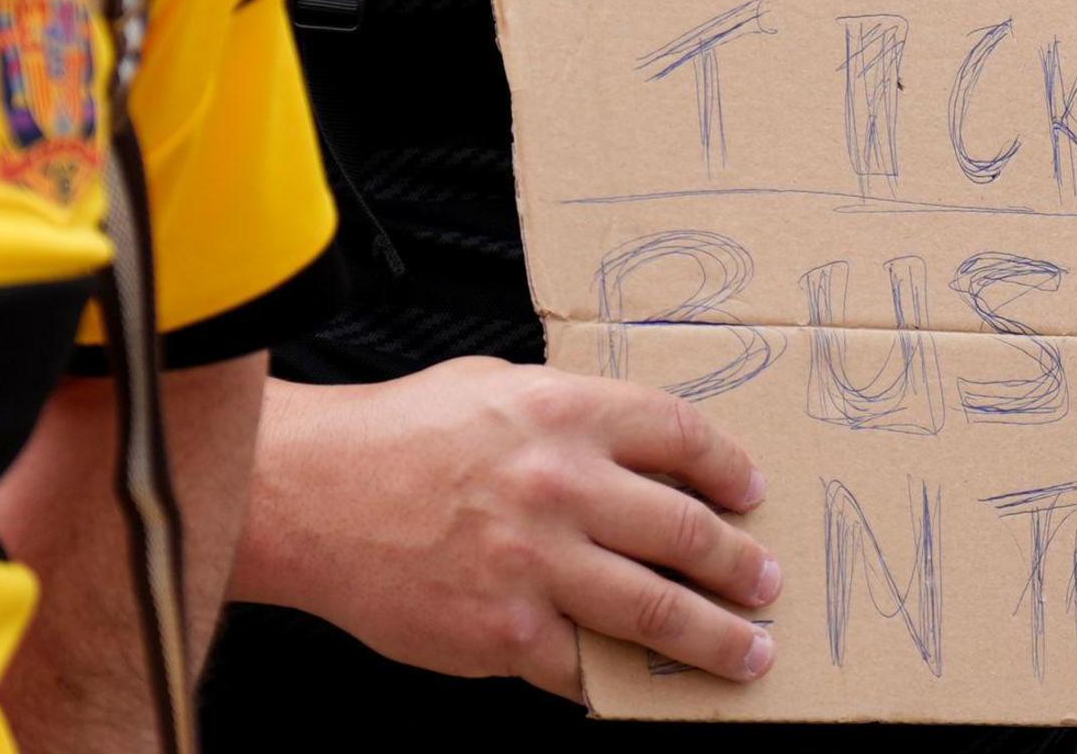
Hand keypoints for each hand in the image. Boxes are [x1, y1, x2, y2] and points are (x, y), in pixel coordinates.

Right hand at [236, 357, 780, 699]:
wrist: (309, 497)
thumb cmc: (394, 436)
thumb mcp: (489, 389)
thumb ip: (563, 415)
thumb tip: (632, 450)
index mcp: (563, 412)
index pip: (682, 436)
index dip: (729, 469)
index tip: (751, 494)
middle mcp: (563, 486)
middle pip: (689, 532)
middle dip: (743, 567)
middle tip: (767, 585)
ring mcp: (538, 565)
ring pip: (659, 612)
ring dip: (719, 638)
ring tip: (750, 651)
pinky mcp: (507, 633)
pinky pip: (588, 668)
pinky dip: (624, 681)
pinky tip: (651, 688)